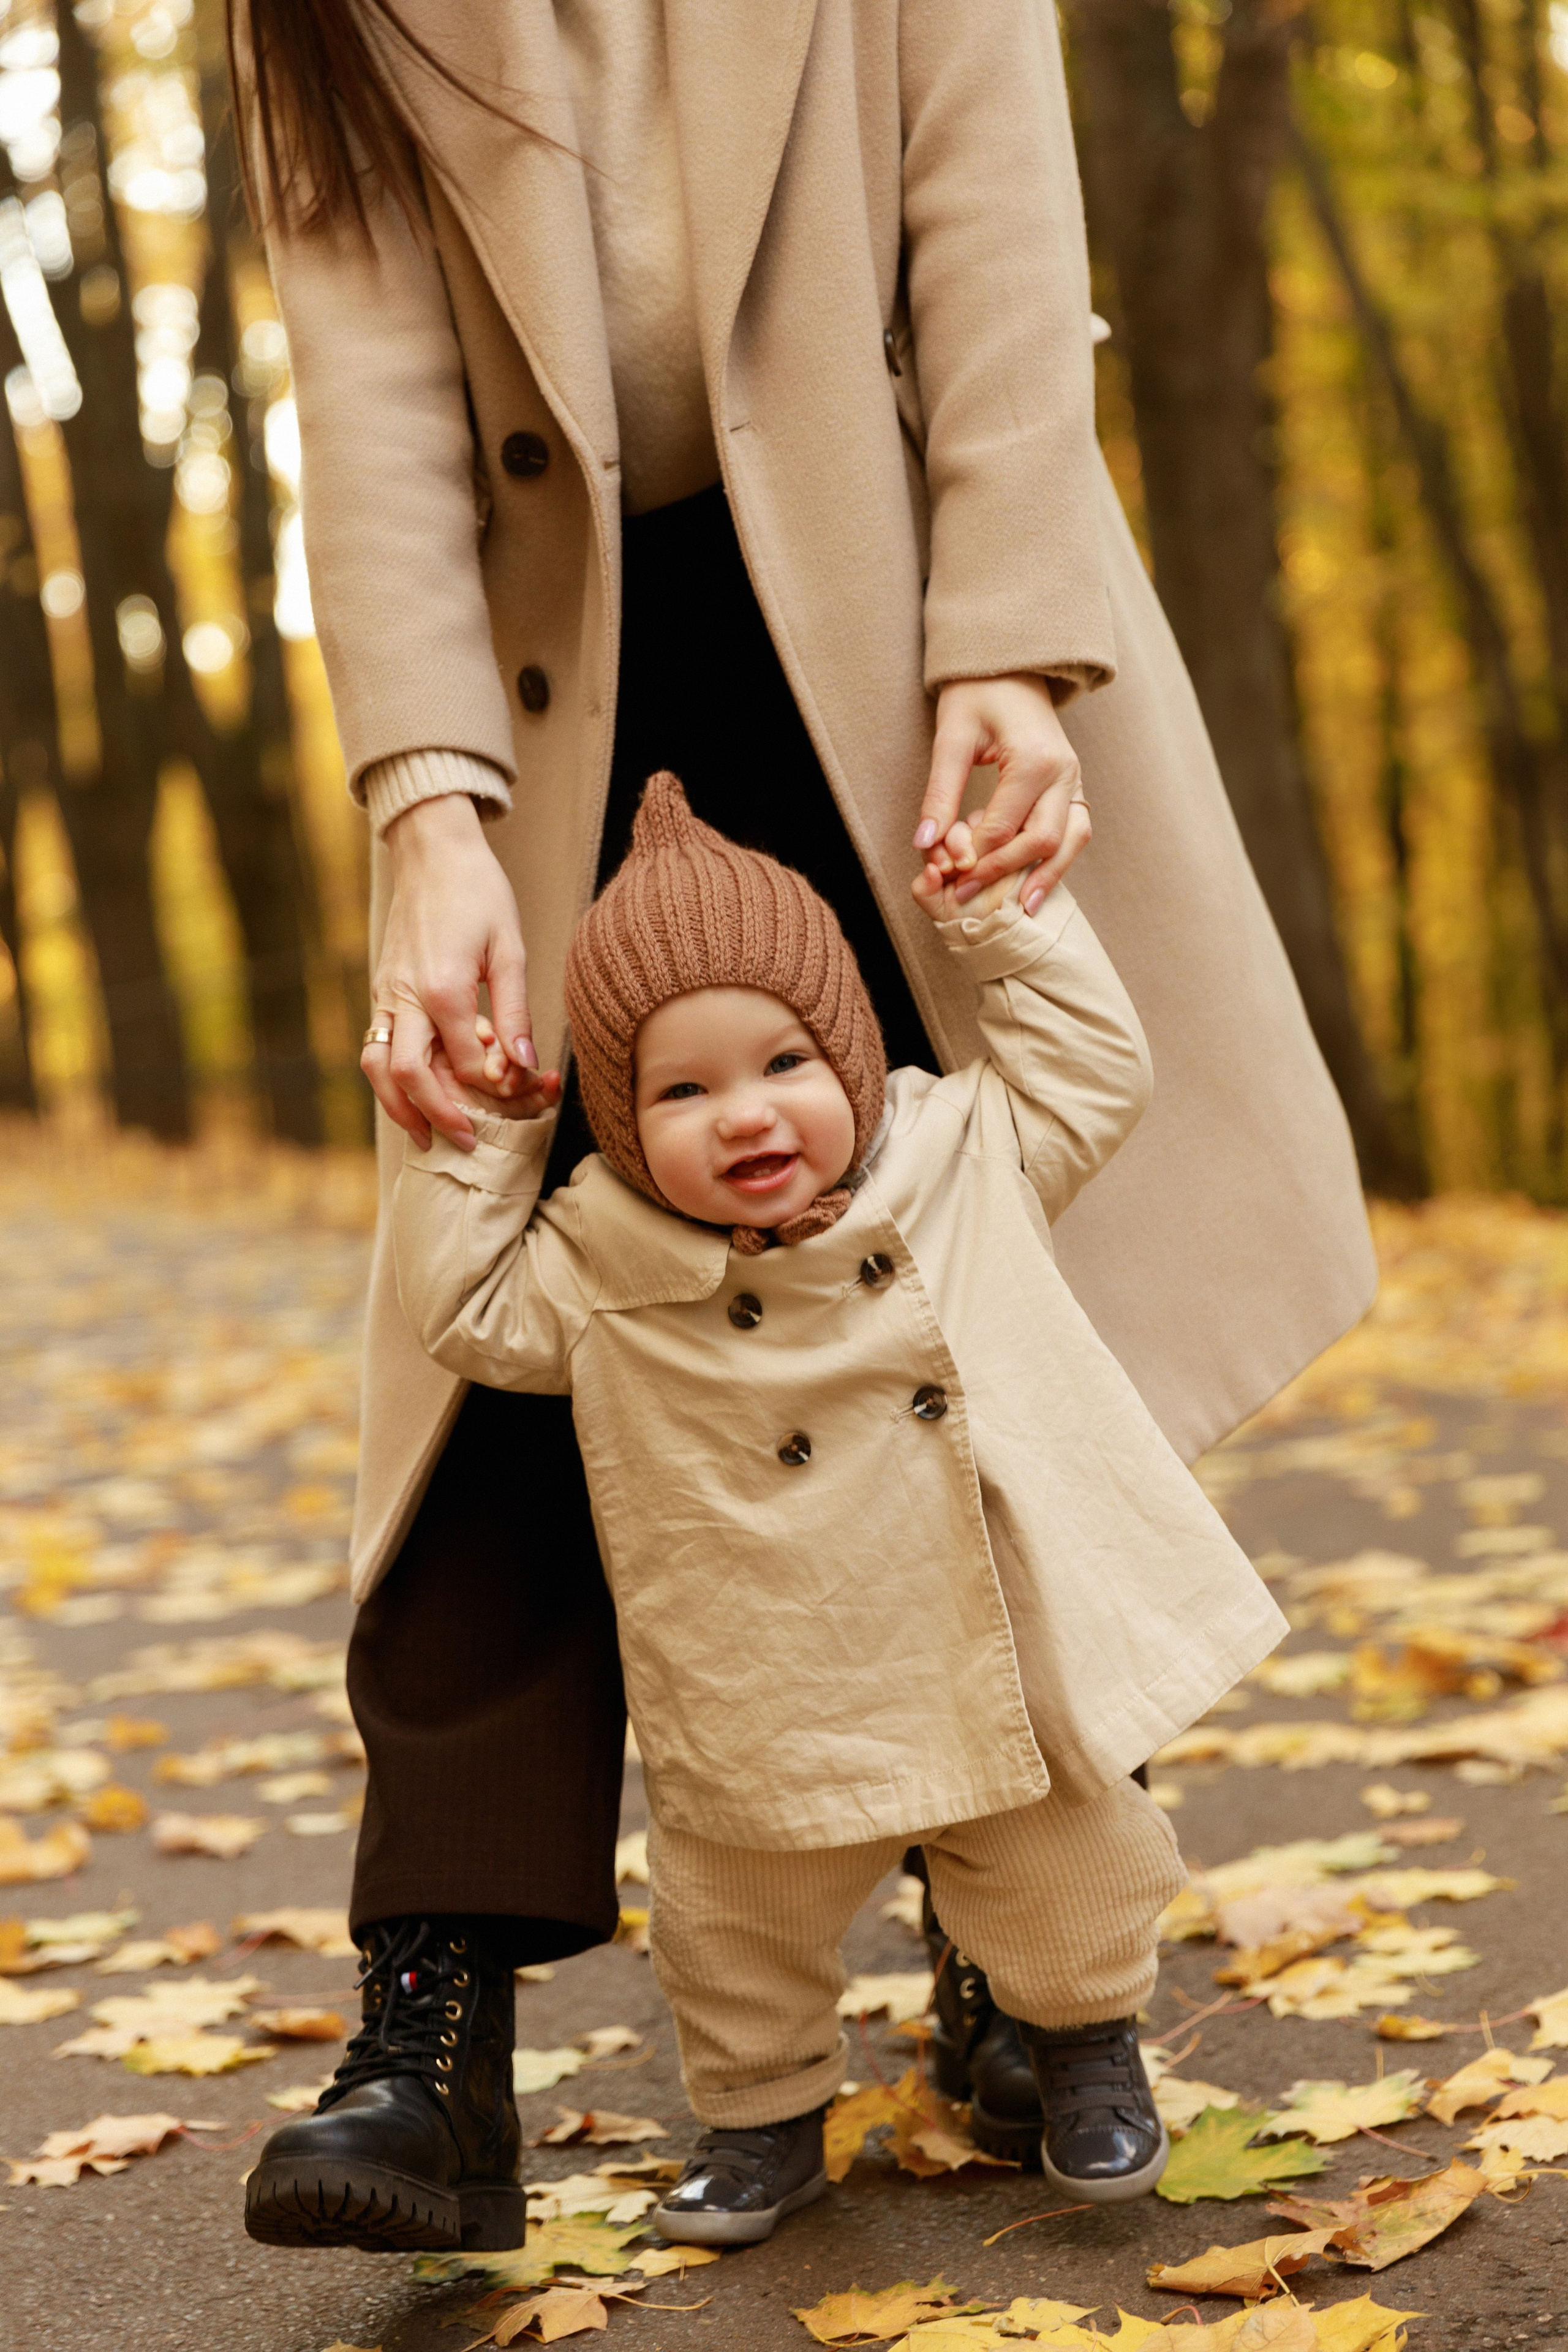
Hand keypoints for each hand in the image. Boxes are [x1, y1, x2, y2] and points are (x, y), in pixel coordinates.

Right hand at [361, 796, 534, 1150]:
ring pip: (378, 1068)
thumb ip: (515, 1011)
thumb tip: (525, 1064)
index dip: (496, 1086)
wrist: (432, 851)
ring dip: (399, 1107)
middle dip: (436, 1116)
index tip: (525, 1092)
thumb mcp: (511, 949)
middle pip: (408, 1077)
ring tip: (426, 1135)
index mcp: (442, 989)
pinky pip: (377, 1046)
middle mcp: (404, 997)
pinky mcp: (381, 990)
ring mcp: (386, 994)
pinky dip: (392, 1078)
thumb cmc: (478, 892)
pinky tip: (416, 1093)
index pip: (467, 1063)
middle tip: (464, 1143)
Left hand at [913, 674, 1090, 915]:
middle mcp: (1064, 771)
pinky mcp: (1072, 785)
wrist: (1009, 665)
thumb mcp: (951, 738)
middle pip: (1042, 841)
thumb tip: (925, 843)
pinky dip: (1058, 860)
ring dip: (1045, 876)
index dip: (975, 858)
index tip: (946, 878)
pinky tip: (1035, 883)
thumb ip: (940, 793)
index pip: (1005, 827)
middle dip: (1005, 873)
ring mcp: (1074, 779)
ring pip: (1070, 841)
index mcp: (1034, 759)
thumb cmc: (976, 694)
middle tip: (969, 897)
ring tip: (1020, 910)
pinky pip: (1074, 831)